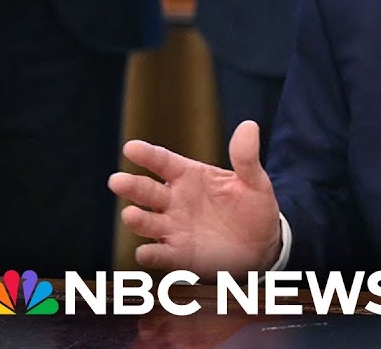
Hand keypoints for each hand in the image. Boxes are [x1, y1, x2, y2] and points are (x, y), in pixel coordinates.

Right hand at [109, 121, 282, 280]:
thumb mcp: (254, 181)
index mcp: (190, 177)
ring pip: (147, 222)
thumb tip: (249, 126)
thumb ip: (246, 157)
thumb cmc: (252, 207)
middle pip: (147, 191)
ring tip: (130, 214)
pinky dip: (151, 255)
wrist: (262, 245)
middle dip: (132, 186)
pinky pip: (160, 255)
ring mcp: (174, 228)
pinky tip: (146, 253)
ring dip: (137, 219)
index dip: (147, 155)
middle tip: (117, 181)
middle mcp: (175, 201)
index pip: (164, 162)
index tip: (131, 148)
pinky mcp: (178, 254)